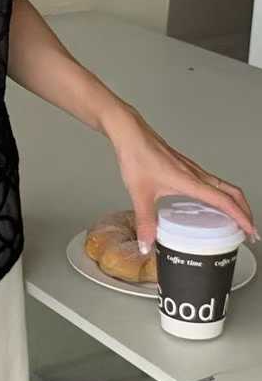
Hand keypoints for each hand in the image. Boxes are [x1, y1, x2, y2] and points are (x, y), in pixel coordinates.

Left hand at [106, 104, 259, 252]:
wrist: (131, 134)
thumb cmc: (136, 157)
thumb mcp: (139, 193)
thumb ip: (144, 221)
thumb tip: (146, 246)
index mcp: (190, 182)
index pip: (224, 201)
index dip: (241, 217)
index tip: (251, 232)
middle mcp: (196, 175)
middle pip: (232, 192)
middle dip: (245, 211)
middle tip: (249, 231)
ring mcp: (192, 170)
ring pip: (224, 186)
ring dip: (235, 203)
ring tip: (236, 221)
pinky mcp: (186, 168)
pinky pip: (212, 183)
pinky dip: (221, 196)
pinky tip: (210, 206)